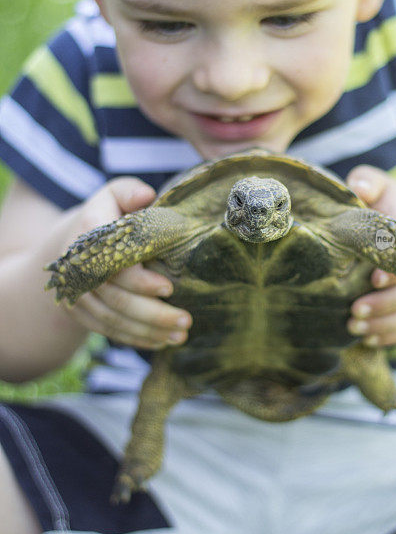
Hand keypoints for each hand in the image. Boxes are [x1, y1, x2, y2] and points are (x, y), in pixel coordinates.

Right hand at [62, 178, 191, 348]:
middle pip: (115, 298)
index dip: (141, 281)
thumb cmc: (107, 215)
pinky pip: (107, 330)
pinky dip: (135, 338)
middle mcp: (77, 268)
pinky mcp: (79, 312)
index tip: (170, 288)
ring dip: (148, 331)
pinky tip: (161, 342)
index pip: (114, 265)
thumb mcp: (114, 194)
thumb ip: (129, 191)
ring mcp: (76, 293)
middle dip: (153, 314)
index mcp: (88, 235)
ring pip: (112, 319)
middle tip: (186, 321)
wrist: (70, 242)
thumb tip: (146, 195)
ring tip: (180, 336)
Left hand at [345, 165, 395, 347]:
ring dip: (383, 326)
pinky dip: (392, 337)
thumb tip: (359, 187)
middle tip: (353, 311)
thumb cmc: (382, 203)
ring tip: (353, 328)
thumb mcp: (379, 186)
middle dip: (384, 306)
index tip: (373, 280)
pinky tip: (368, 340)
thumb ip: (369, 181)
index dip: (394, 273)